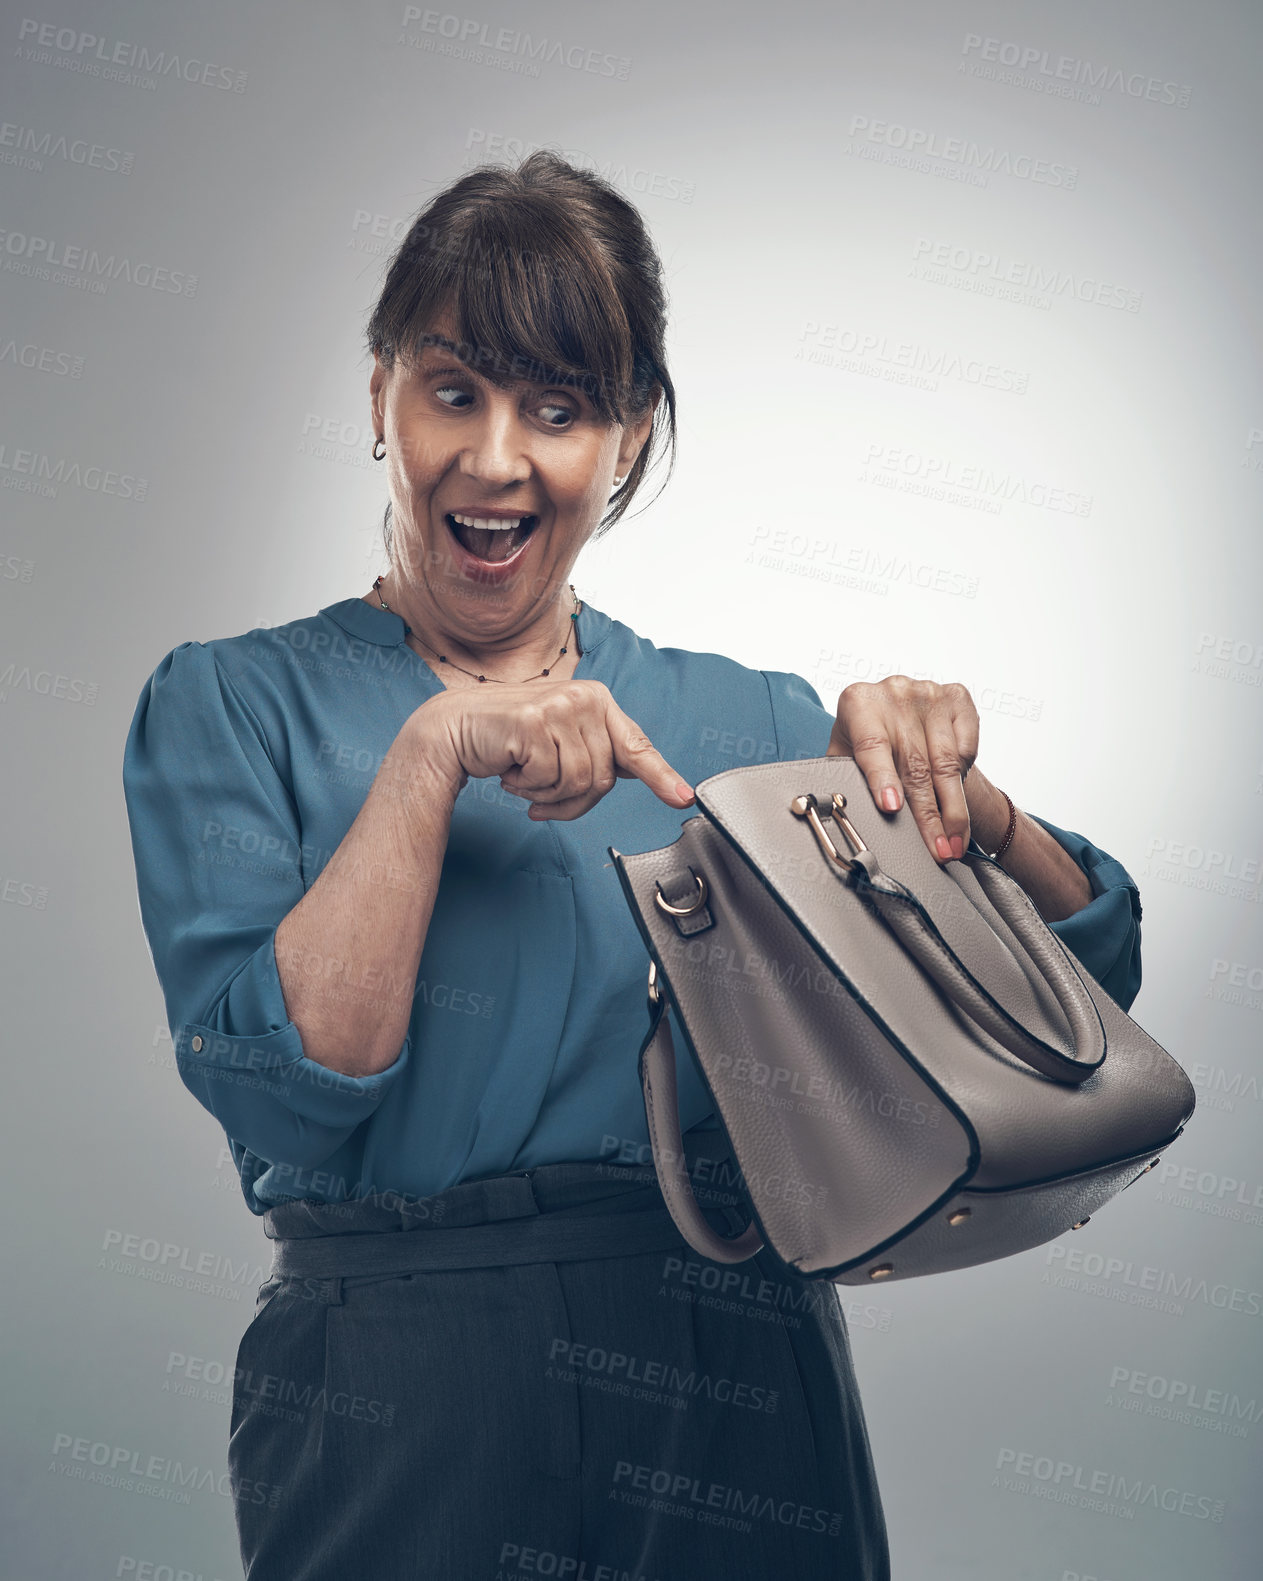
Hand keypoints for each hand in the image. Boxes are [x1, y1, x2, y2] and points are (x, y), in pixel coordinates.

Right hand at [410, 680, 694, 820]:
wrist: (454, 728)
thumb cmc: (509, 737)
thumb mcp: (560, 741)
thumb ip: (596, 751)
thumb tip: (634, 772)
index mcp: (597, 700)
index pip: (636, 746)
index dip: (661, 776)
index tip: (683, 797)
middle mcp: (584, 697)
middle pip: (604, 779)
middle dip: (573, 800)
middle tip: (543, 794)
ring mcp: (560, 706)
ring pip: (579, 784)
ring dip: (549, 796)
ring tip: (525, 779)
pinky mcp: (535, 721)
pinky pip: (549, 781)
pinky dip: (528, 788)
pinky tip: (511, 770)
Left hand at [827, 676, 1004, 862]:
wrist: (895, 711)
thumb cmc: (865, 740)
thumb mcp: (845, 755)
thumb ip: (844, 779)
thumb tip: (842, 817)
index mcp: (858, 703)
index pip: (872, 745)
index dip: (882, 778)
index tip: (891, 807)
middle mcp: (893, 691)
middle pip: (914, 764)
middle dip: (927, 815)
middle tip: (934, 849)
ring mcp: (928, 692)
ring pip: (945, 762)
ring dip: (953, 811)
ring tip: (952, 843)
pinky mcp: (957, 698)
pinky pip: (966, 748)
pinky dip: (964, 780)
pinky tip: (958, 806)